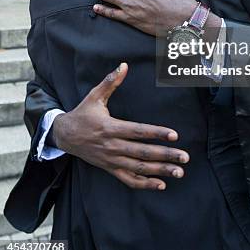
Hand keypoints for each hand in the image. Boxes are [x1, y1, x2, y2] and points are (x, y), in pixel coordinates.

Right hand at [52, 63, 188, 189]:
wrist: (64, 136)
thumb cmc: (83, 113)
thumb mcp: (94, 96)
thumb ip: (110, 81)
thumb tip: (124, 65)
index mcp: (110, 127)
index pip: (138, 131)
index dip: (157, 133)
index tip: (174, 135)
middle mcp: (112, 146)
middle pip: (142, 153)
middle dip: (165, 155)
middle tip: (185, 157)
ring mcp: (111, 160)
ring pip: (139, 168)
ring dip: (160, 171)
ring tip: (179, 172)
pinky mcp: (109, 169)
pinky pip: (128, 179)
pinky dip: (145, 184)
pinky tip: (161, 184)